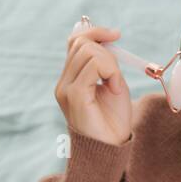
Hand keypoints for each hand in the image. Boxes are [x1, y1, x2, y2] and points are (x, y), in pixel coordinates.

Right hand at [55, 23, 133, 145]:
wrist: (110, 149)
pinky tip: (115, 89)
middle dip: (107, 51)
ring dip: (111, 64)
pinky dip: (111, 72)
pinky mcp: (74, 96)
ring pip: (88, 51)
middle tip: (117, 76)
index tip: (116, 35)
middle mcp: (63, 83)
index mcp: (69, 79)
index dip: (95, 32)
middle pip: (82, 43)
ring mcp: (65, 89)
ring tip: (116, 86)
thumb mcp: (111, 83)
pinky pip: (94, 66)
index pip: (75, 41)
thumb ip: (105, 63)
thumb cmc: (113, 121)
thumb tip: (106, 37)